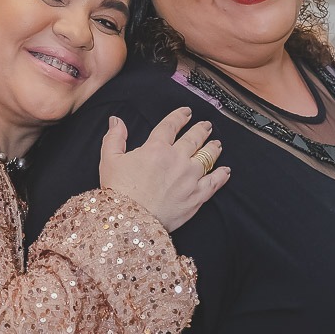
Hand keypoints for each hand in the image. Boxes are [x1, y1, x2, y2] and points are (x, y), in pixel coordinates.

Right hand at [98, 107, 229, 231]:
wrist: (131, 221)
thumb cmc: (118, 192)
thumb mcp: (109, 160)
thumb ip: (114, 138)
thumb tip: (116, 120)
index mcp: (156, 148)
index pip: (171, 126)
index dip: (179, 117)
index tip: (186, 112)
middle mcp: (177, 159)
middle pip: (194, 139)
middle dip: (201, 130)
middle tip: (206, 126)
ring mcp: (189, 178)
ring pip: (207, 157)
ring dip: (213, 148)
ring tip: (217, 144)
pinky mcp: (196, 196)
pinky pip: (214, 182)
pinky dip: (221, 175)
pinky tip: (225, 171)